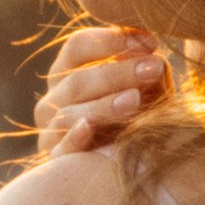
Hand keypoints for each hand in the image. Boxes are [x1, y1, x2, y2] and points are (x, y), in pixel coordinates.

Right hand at [38, 23, 168, 156]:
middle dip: (117, 73)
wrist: (141, 163)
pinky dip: (72, 138)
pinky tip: (89, 128)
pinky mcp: (56, 161)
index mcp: (69, 71)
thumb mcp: (148, 86)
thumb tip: (147, 43)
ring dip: (102, 105)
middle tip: (153, 68)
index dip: (111, 40)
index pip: (77, 46)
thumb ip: (144, 64)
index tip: (150, 41)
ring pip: (68, 113)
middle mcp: (55, 98)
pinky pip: (60, 150)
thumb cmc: (144, 115)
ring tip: (135, 100)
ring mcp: (51, 131)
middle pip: (76, 79)